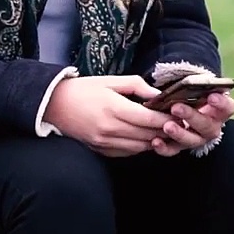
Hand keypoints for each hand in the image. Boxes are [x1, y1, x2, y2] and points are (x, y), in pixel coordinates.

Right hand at [42, 76, 174, 156]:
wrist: (53, 105)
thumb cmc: (82, 89)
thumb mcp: (109, 81)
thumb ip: (136, 86)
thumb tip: (158, 94)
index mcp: (114, 108)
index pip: (149, 118)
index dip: (168, 118)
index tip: (180, 115)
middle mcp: (111, 128)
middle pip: (148, 135)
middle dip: (166, 130)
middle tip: (179, 124)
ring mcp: (105, 142)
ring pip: (140, 147)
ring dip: (155, 140)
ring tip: (166, 131)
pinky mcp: (100, 150)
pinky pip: (127, 152)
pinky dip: (139, 146)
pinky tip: (145, 138)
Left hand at [149, 92, 233, 156]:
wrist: (180, 106)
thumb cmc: (190, 93)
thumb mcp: (194, 87)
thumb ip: (193, 85)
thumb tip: (184, 84)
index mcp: (219, 110)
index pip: (228, 107)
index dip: (222, 103)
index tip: (211, 96)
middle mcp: (211, 127)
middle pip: (207, 126)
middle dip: (192, 116)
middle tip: (176, 108)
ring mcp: (196, 138)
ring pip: (192, 140)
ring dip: (179, 133)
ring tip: (167, 126)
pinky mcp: (180, 147)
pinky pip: (173, 150)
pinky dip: (164, 148)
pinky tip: (156, 142)